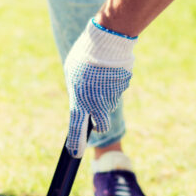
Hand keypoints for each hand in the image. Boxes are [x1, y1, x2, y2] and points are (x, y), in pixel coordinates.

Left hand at [63, 19, 135, 157]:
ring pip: (109, 103)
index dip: (75, 143)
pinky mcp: (123, 87)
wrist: (107, 41)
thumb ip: (76, 92)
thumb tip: (80, 101)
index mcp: (80, 99)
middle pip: (101, 124)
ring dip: (105, 95)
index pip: (76, 127)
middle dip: (99, 122)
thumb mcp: (72, 74)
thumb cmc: (84, 56)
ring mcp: (112, 96)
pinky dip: (113, 83)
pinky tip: (110, 70)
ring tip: (100, 77)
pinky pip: (117, 89)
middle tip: (97, 113)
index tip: (75, 154)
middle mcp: (96, 102)